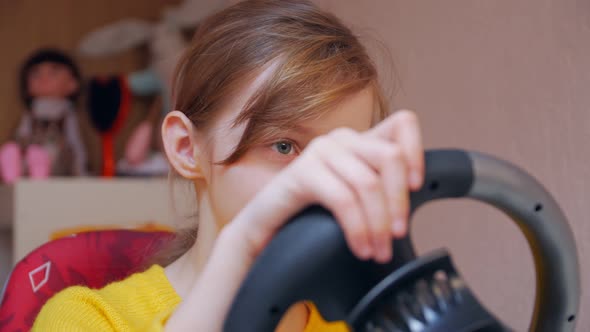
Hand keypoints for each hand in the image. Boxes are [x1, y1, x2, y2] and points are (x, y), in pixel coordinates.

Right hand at [231, 109, 423, 263]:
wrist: (265, 230)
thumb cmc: (310, 215)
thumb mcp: (355, 200)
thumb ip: (379, 193)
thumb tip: (408, 213)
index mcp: (359, 143)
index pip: (402, 124)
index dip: (417, 152)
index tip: (416, 187)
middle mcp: (342, 140)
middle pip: (392, 156)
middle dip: (399, 201)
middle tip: (396, 235)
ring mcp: (321, 152)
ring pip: (369, 183)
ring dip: (378, 223)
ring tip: (377, 250)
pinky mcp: (302, 171)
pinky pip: (343, 199)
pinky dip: (357, 227)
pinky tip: (360, 246)